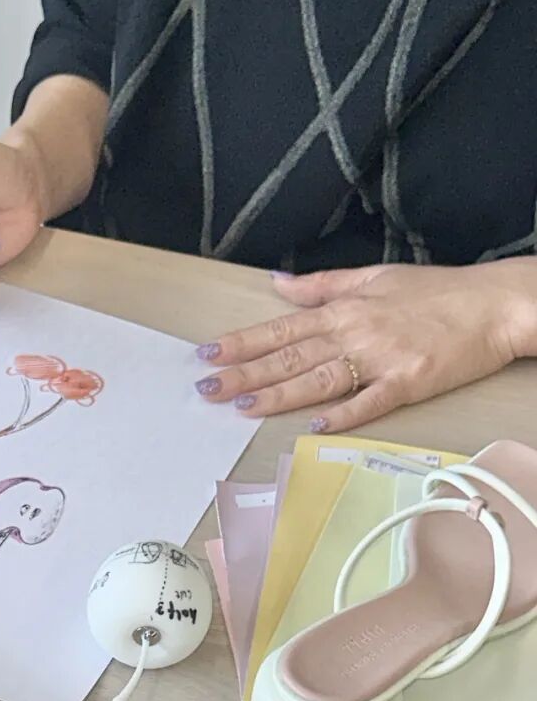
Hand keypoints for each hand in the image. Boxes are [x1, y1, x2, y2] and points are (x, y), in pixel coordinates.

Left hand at [193, 260, 536, 432]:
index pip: (281, 329)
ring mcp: (381, 359)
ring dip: (280, 394)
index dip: (241, 343)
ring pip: (319, 379)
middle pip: (290, 357)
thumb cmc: (437, 293)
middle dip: (244, 373)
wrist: (494, 305)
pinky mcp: (408, 382)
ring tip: (242, 406)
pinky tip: (314, 424)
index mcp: (345, 309)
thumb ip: (322, 285)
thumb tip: (277, 283)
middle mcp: (356, 332)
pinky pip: (370, 402)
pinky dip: (343, 413)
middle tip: (206, 388)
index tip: (206, 354)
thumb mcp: (375, 276)